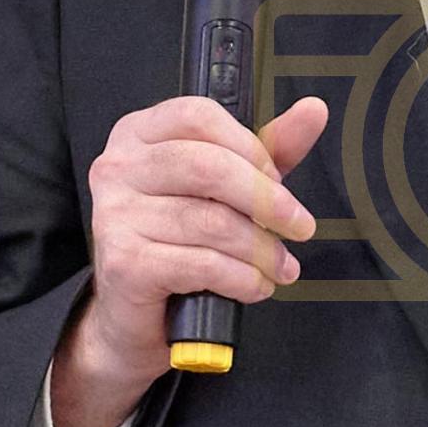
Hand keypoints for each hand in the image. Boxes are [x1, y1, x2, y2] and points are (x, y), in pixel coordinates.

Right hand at [51, 91, 328, 426]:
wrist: (137, 315)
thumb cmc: (180, 242)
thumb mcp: (227, 187)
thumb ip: (268, 148)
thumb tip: (313, 111)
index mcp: (139, 134)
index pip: (198, 116)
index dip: (250, 147)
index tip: (277, 178)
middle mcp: (118, 168)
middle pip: (208, 166)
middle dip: (267, 200)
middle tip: (298, 225)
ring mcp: (114, 216)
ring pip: (211, 222)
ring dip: (262, 249)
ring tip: (279, 265)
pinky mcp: (124, 263)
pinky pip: (202, 265)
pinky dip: (242, 279)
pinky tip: (253, 286)